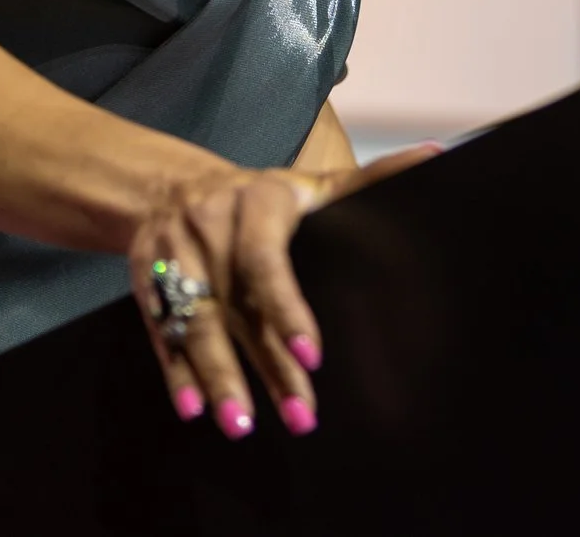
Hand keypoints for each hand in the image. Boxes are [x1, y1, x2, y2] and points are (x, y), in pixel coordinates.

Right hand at [128, 145, 437, 438]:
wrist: (169, 185)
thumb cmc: (260, 197)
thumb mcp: (310, 182)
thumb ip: (368, 178)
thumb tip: (436, 154)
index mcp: (256, 202)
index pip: (265, 260)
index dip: (286, 309)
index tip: (313, 356)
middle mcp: (209, 227)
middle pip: (236, 306)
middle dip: (265, 366)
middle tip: (301, 417)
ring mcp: (172, 255)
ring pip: (195, 324)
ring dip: (218, 377)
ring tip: (241, 426)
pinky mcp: (144, 280)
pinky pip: (159, 331)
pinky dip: (175, 372)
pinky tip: (192, 409)